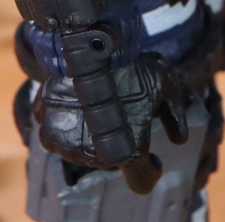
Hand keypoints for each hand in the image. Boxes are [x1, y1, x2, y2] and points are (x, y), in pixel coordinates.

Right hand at [34, 53, 188, 172]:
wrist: (91, 42)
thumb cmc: (130, 64)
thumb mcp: (165, 82)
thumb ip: (176, 115)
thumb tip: (178, 139)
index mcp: (128, 152)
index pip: (142, 182)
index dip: (151, 171)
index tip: (153, 157)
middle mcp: (96, 157)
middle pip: (111, 163)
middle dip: (118, 145)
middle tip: (121, 115)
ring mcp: (68, 147)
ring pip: (83, 152)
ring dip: (90, 136)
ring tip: (96, 105)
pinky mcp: (47, 133)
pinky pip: (58, 137)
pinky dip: (65, 125)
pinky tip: (75, 103)